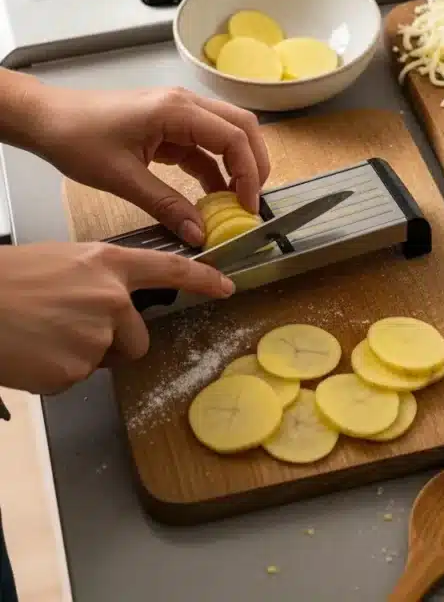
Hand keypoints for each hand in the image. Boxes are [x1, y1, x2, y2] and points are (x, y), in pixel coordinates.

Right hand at [0, 241, 235, 393]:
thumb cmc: (12, 280)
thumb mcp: (67, 262)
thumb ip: (101, 280)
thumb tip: (115, 304)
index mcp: (109, 265)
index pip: (169, 270)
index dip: (202, 280)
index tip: (225, 286)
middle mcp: (112, 300)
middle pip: (137, 338)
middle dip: (113, 342)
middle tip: (67, 327)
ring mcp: (96, 337)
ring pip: (104, 359)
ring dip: (81, 355)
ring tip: (44, 334)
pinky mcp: (75, 370)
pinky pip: (75, 378)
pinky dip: (56, 371)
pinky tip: (35, 351)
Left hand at [24, 83, 269, 245]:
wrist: (47, 120)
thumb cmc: (77, 138)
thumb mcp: (123, 179)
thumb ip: (166, 205)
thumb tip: (199, 233)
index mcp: (176, 110)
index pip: (233, 137)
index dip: (248, 173)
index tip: (247, 207)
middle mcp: (184, 104)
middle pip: (241, 127)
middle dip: (254, 164)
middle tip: (252, 202)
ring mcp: (178, 113)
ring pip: (226, 134)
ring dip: (236, 166)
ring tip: (234, 204)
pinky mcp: (168, 126)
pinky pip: (203, 145)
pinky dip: (213, 169)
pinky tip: (210, 197)